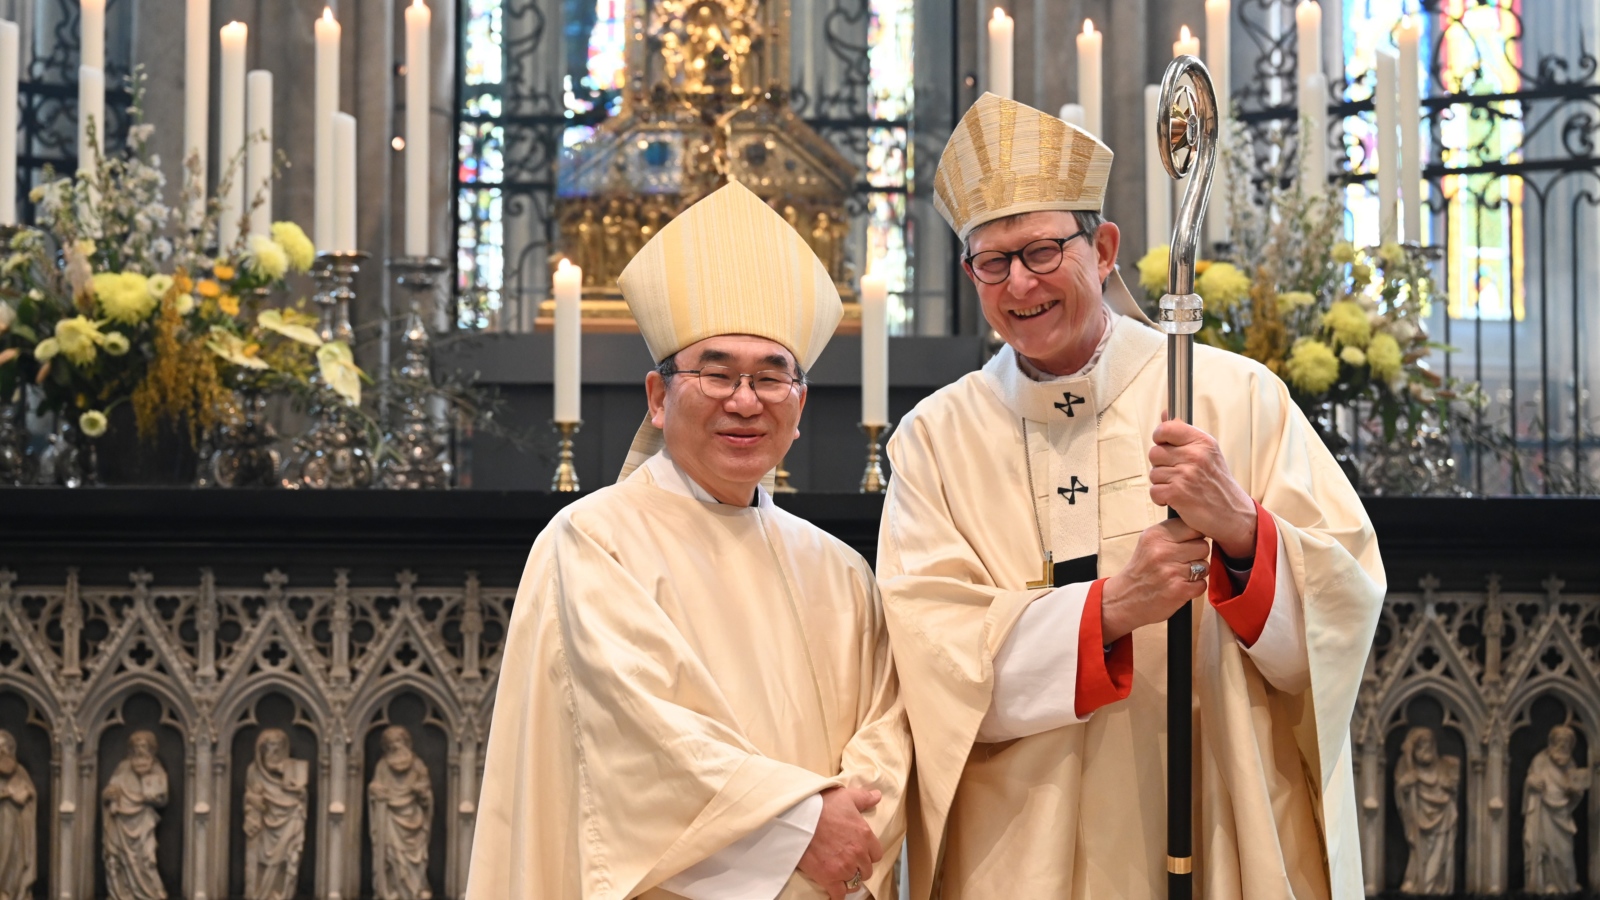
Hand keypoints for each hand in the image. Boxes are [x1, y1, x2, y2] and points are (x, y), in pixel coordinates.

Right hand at [797, 786, 882, 899]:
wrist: (798, 817)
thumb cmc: (822, 805)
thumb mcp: (846, 796)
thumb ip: (864, 798)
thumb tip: (878, 796)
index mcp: (865, 835)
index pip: (877, 854)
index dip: (868, 853)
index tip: (860, 852)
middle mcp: (858, 853)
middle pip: (866, 870)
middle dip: (859, 867)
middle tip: (848, 862)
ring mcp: (844, 867)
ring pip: (855, 882)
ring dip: (849, 880)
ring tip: (841, 875)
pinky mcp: (828, 877)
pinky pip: (839, 894)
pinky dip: (837, 895)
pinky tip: (835, 891)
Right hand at [1101, 519, 1210, 643]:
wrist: (1124, 599)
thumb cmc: (1141, 570)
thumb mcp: (1148, 542)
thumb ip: (1172, 533)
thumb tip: (1201, 528)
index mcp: (1156, 535)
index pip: (1193, 527)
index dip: (1195, 537)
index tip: (1188, 544)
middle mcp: (1163, 551)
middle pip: (1203, 546)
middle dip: (1197, 555)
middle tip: (1183, 562)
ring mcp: (1171, 571)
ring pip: (1205, 566)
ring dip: (1197, 573)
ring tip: (1181, 575)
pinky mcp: (1179, 590)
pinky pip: (1202, 584)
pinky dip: (1195, 588)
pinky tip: (1181, 586)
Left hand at [1148, 419, 1256, 557]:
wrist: (1234, 514)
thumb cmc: (1217, 483)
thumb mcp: (1207, 452)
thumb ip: (1184, 433)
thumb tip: (1165, 413)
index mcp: (1203, 442)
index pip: (1167, 428)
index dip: (1160, 437)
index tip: (1165, 446)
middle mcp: (1195, 456)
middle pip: (1155, 453)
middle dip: (1161, 465)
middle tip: (1177, 474)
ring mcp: (1186, 475)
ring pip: (1154, 474)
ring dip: (1162, 483)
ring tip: (1180, 488)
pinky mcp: (1178, 494)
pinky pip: (1154, 491)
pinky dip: (1161, 498)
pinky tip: (1176, 499)